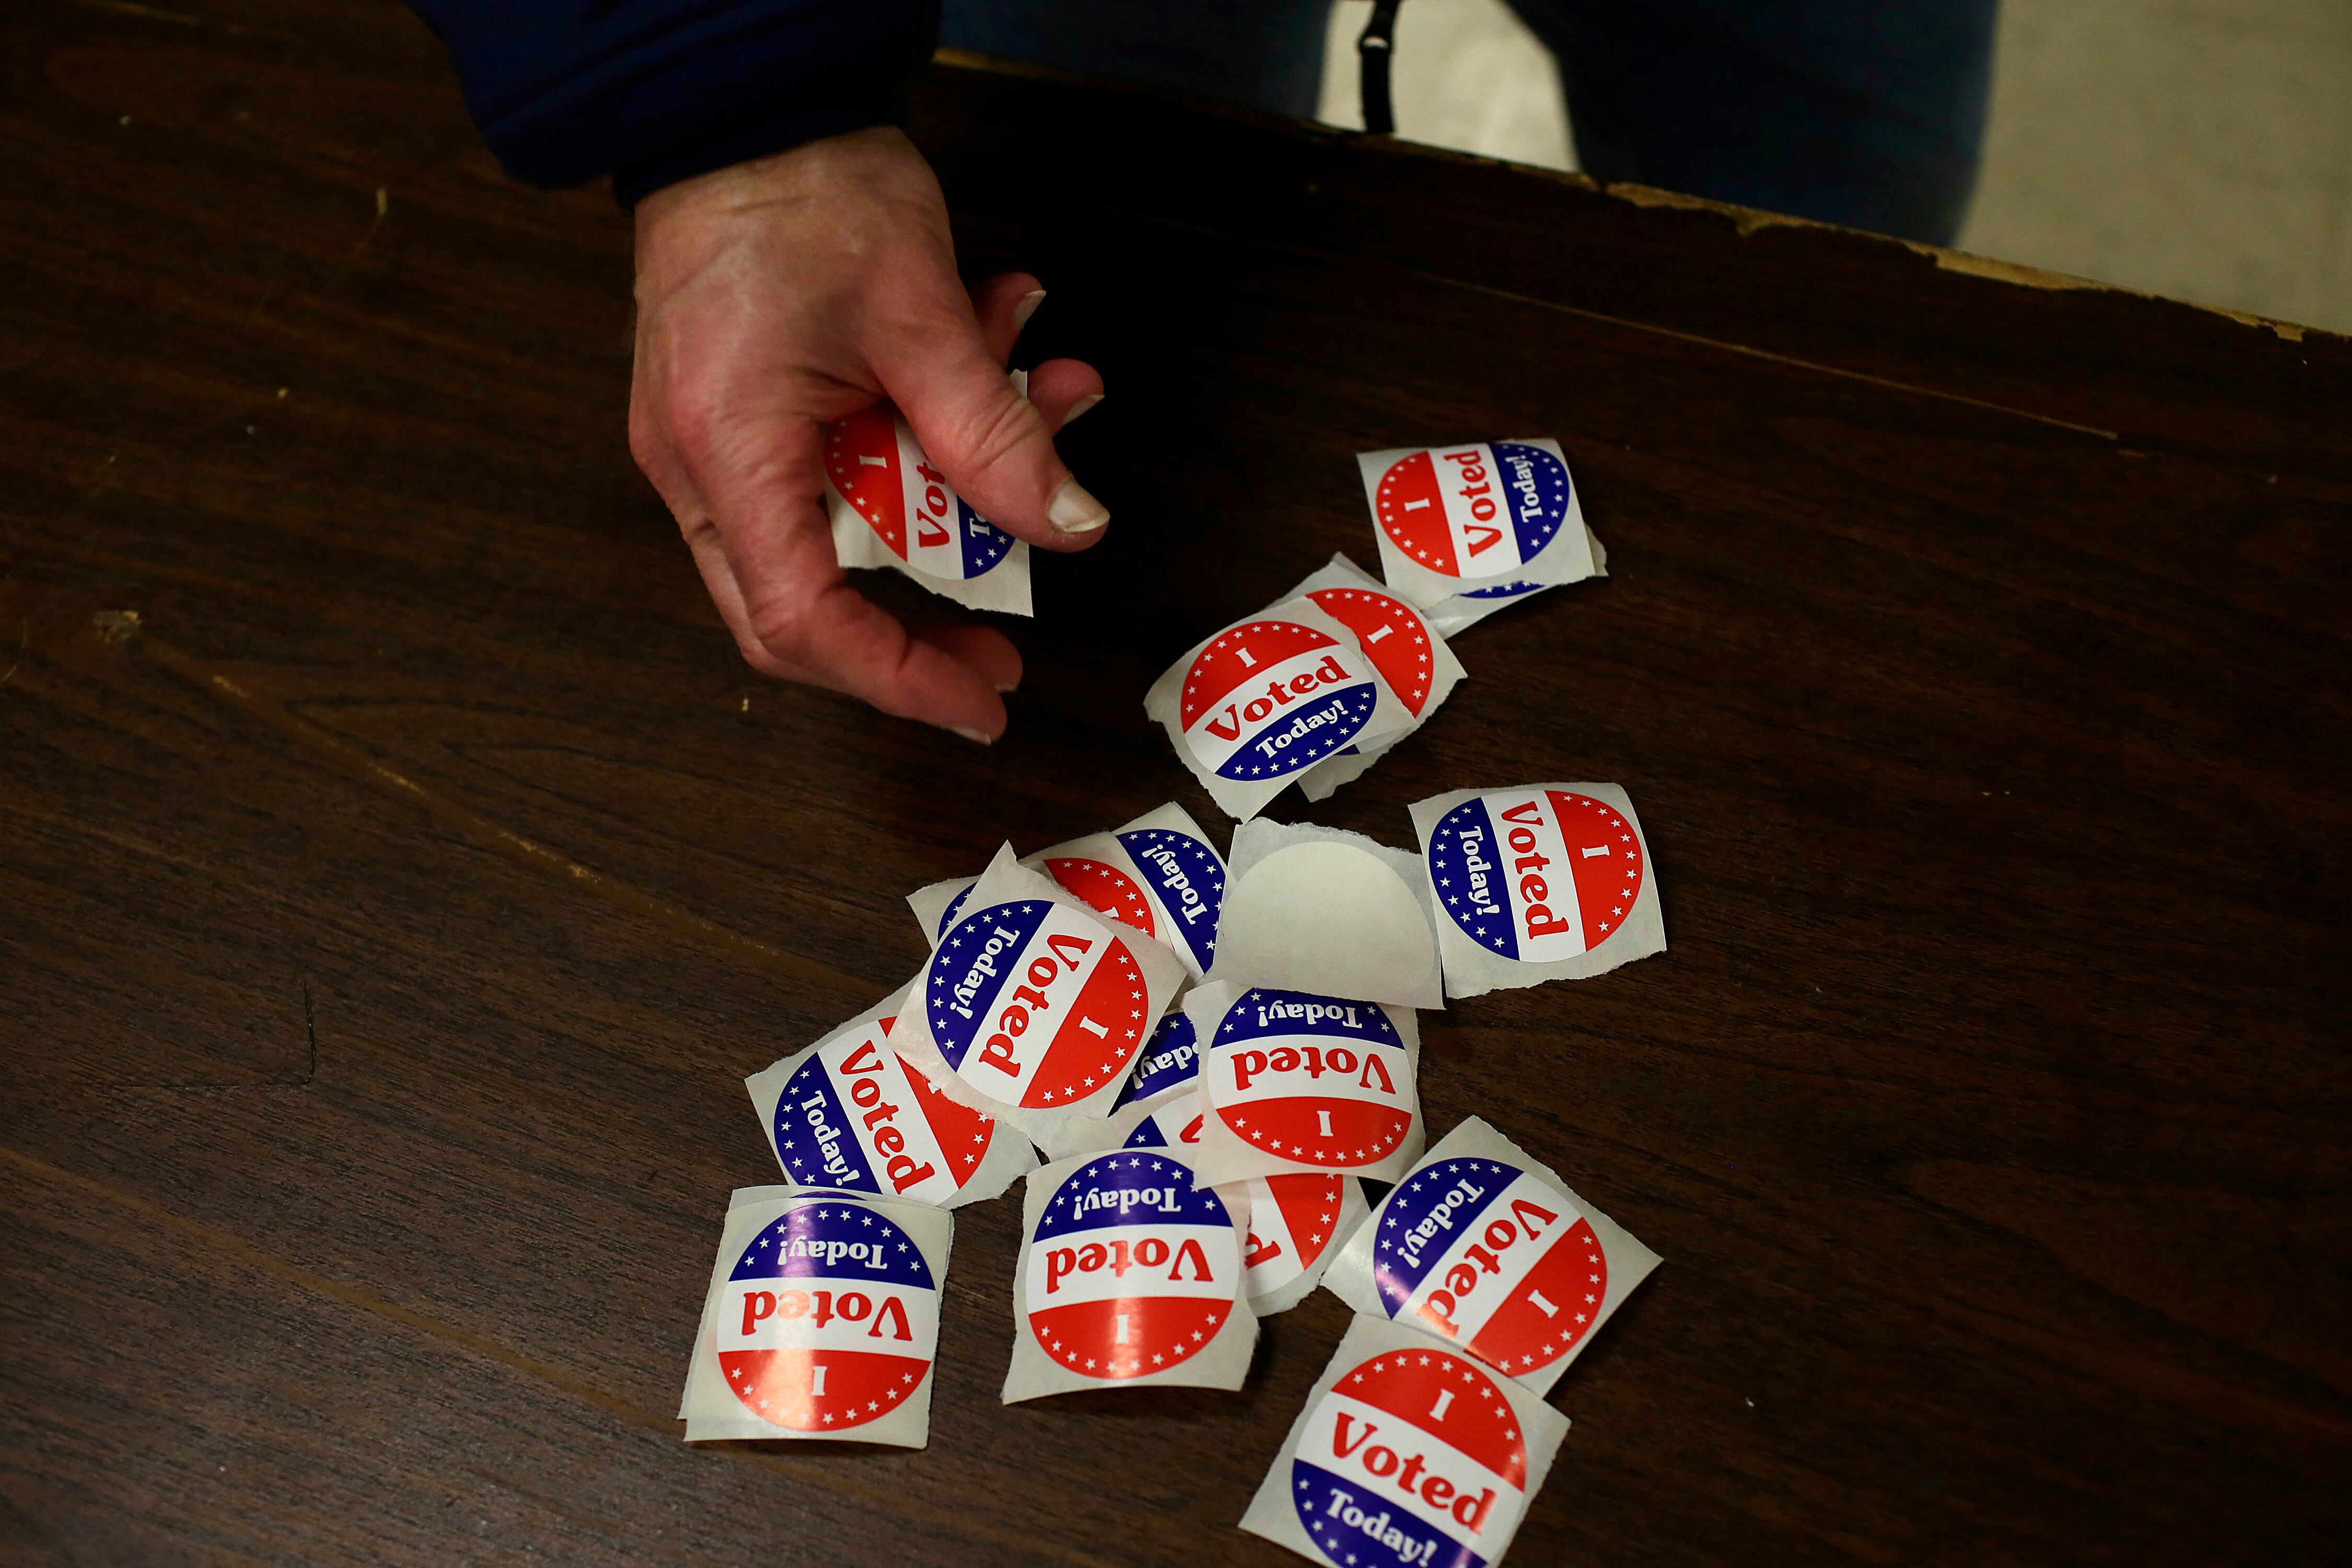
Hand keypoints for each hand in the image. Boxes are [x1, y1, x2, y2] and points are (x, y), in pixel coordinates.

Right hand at [629, 127, 1106, 742]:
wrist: (746, 104)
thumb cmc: (806, 190)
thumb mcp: (926, 317)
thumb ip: (996, 436)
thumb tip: (1065, 525)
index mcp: (728, 453)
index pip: (804, 621)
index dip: (897, 679)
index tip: (980, 699)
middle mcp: (697, 468)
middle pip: (802, 607)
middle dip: (919, 625)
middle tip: (1008, 631)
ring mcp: (710, 445)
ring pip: (836, 533)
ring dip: (949, 496)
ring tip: (1046, 406)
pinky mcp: (741, 416)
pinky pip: (834, 472)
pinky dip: (919, 441)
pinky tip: (998, 359)